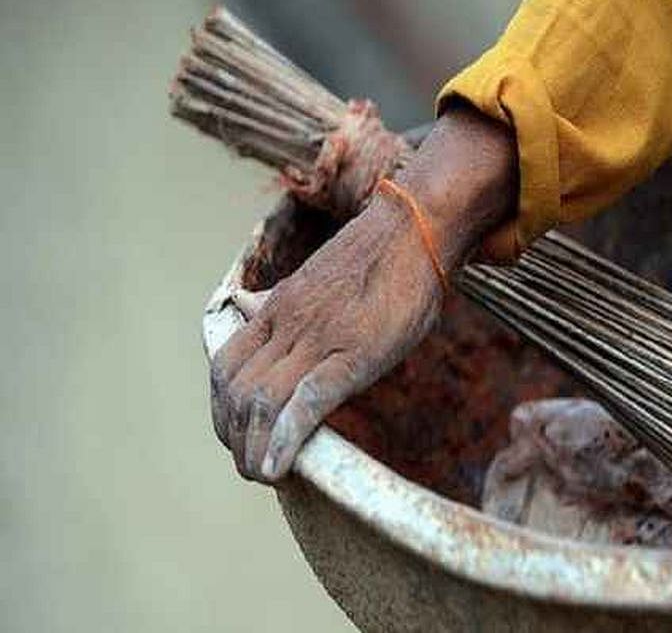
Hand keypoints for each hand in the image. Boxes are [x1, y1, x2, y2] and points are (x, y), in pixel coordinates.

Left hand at [210, 105, 516, 481]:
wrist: (418, 226)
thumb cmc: (380, 255)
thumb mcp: (316, 276)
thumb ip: (279, 301)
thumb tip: (247, 307)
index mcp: (278, 306)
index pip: (225, 365)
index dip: (222, 407)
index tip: (236, 432)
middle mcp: (287, 322)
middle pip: (235, 390)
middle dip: (232, 435)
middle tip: (247, 463)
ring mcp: (318, 338)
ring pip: (260, 401)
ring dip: (252, 448)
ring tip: (260, 475)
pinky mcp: (353, 353)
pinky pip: (306, 403)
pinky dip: (285, 440)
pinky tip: (279, 469)